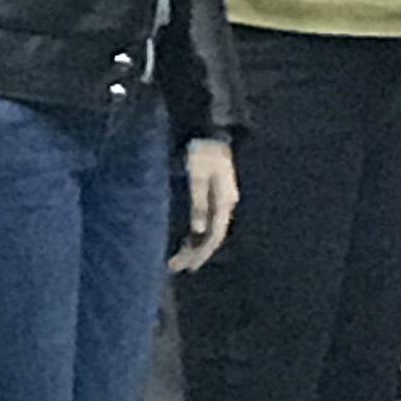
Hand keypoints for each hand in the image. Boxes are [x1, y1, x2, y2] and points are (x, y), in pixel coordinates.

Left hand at [171, 138, 237, 272]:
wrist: (207, 132)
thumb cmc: (201, 152)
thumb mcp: (198, 176)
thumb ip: (198, 202)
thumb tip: (196, 229)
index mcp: (225, 201)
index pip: (215, 234)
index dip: (202, 252)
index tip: (189, 266)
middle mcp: (225, 204)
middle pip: (212, 236)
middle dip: (195, 253)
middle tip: (176, 267)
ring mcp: (220, 201)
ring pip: (208, 230)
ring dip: (193, 245)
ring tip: (176, 259)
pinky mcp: (212, 196)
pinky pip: (205, 221)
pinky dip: (194, 234)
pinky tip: (184, 240)